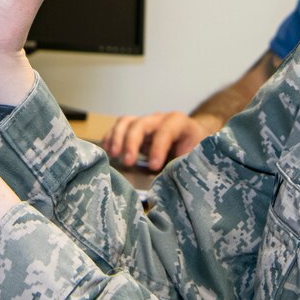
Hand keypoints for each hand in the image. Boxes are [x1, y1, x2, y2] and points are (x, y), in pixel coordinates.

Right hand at [102, 111, 221, 170]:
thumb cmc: (194, 149)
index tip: (153, 166)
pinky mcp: (135, 128)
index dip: (158, 148)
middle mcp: (160, 119)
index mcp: (179, 123)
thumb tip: (169, 180)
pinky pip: (119, 127)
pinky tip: (106, 151)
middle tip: (128, 162)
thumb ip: (182, 165)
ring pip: (126, 122)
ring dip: (117, 138)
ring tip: (113, 156)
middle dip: (132, 142)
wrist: (193, 138)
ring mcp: (145, 122)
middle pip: (141, 124)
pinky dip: (110, 137)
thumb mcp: (194, 157)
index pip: (166, 131)